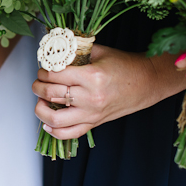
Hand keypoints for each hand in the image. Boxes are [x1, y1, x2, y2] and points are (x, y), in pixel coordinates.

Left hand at [33, 44, 185, 139]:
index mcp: (92, 76)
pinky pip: (69, 134)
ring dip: (40, 109)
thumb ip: (75, 52)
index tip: (43, 68)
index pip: (55, 75)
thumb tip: (52, 52)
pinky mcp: (95, 123)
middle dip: (38, 86)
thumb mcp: (99, 52)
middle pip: (51, 94)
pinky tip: (47, 122)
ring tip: (40, 99)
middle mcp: (90, 98)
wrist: (147, 82)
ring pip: (55, 118)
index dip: (43, 71)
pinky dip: (54, 131)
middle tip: (38, 81)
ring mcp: (92, 113)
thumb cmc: (125, 65)